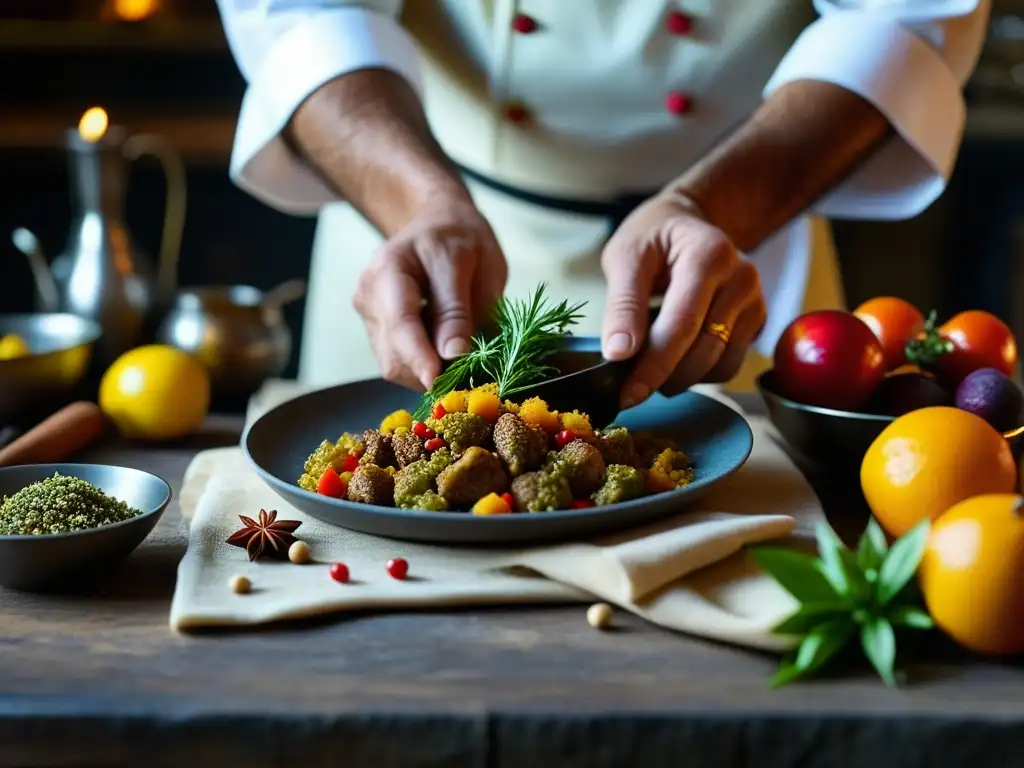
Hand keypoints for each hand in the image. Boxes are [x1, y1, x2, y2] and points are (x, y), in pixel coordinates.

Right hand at [353, 197, 507, 390]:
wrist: (439, 224)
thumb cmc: (461, 238)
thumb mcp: (474, 263)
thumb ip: (459, 310)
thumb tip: (453, 354)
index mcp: (390, 267)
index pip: (400, 322)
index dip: (419, 357)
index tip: (439, 382)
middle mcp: (369, 293)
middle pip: (393, 352)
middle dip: (430, 372)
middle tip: (471, 375)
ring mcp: (369, 314)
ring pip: (393, 365)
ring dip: (428, 373)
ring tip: (462, 360)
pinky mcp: (376, 331)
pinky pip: (398, 362)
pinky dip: (424, 368)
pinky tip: (445, 353)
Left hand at [600, 192, 766, 407]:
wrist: (687, 223)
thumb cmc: (652, 237)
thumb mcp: (625, 257)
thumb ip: (623, 304)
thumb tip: (618, 353)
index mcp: (710, 255)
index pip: (683, 324)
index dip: (654, 365)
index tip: (627, 394)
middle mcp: (741, 278)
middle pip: (704, 350)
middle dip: (664, 376)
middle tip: (631, 385)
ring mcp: (755, 300)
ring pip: (720, 364)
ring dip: (682, 378)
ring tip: (651, 364)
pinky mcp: (757, 320)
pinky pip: (729, 364)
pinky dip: (700, 372)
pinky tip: (677, 357)